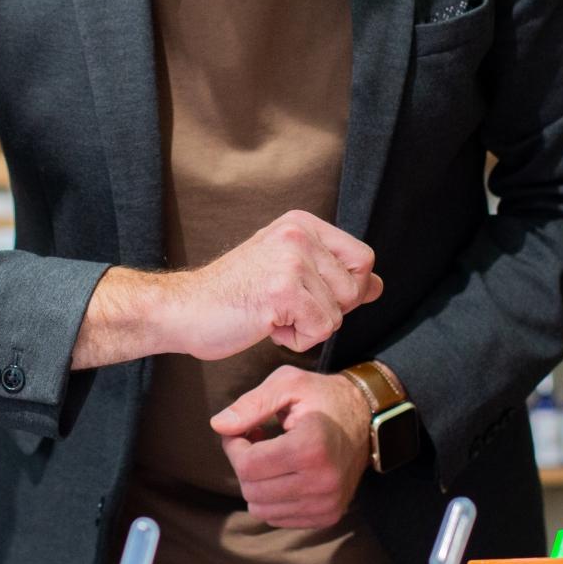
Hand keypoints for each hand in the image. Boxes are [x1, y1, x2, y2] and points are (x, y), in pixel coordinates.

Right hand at [169, 211, 384, 357]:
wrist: (183, 311)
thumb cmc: (232, 297)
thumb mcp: (287, 274)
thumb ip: (333, 276)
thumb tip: (379, 285)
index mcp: (301, 224)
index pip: (362, 259)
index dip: (346, 289)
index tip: (307, 296)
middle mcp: (299, 234)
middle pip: (356, 288)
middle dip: (327, 311)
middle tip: (284, 307)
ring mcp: (292, 260)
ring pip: (338, 313)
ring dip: (308, 327)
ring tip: (271, 314)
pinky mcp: (284, 290)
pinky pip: (320, 329)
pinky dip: (296, 339)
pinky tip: (266, 325)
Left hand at [210, 366, 373, 529]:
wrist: (368, 419)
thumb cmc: (323, 397)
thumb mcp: (288, 384)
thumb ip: (250, 404)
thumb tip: (218, 426)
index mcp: (311, 448)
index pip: (247, 465)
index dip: (234, 445)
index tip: (243, 429)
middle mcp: (322, 482)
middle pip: (251, 489)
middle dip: (243, 464)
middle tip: (256, 440)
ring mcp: (327, 503)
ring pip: (261, 510)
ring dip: (256, 483)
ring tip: (270, 457)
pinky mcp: (328, 515)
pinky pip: (278, 518)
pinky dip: (272, 498)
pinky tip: (284, 473)